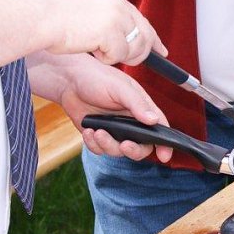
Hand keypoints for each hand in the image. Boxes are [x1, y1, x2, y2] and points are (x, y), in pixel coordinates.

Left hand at [27, 53, 172, 162]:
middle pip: (141, 147)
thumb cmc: (98, 78)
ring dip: (108, 145)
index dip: (165, 144)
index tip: (165, 156)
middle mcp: (131, 123)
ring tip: (97, 132)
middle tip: (124, 145)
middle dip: (134, 150)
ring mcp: (115, 131)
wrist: (69, 80)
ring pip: (118, 151)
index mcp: (142, 109)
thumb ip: (138, 104)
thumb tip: (154, 120)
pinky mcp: (99, 136)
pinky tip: (88, 130)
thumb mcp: (120, 88)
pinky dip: (94, 144)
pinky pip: (100, 150)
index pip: (159, 129)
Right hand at [39, 0, 167, 66]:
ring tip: (94, 47)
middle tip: (117, 58)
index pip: (142, 21)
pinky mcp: (112, 33)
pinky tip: (88, 48)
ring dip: (116, 56)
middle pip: (144, 38)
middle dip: (137, 54)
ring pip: (133, 49)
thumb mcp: (89, 11)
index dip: (152, 38)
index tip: (161, 51)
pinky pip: (118, 57)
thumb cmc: (54, 19)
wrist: (38, 18)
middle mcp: (120, 6)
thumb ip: (109, 20)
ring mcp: (117, 19)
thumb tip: (126, 35)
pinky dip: (104, 59)